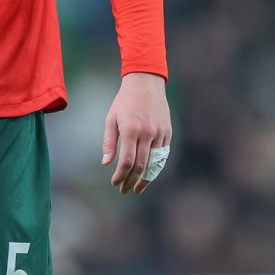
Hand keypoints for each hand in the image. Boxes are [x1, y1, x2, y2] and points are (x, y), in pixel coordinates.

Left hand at [101, 72, 172, 195]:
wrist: (146, 83)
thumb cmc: (124, 101)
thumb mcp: (111, 119)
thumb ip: (109, 142)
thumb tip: (106, 163)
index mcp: (130, 130)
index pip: (127, 161)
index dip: (121, 175)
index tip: (115, 183)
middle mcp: (147, 133)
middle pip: (141, 166)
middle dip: (132, 181)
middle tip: (124, 191)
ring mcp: (160, 133)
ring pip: (154, 163)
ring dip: (146, 179)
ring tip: (137, 188)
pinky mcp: (168, 132)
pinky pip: (163, 155)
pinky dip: (156, 167)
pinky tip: (148, 174)